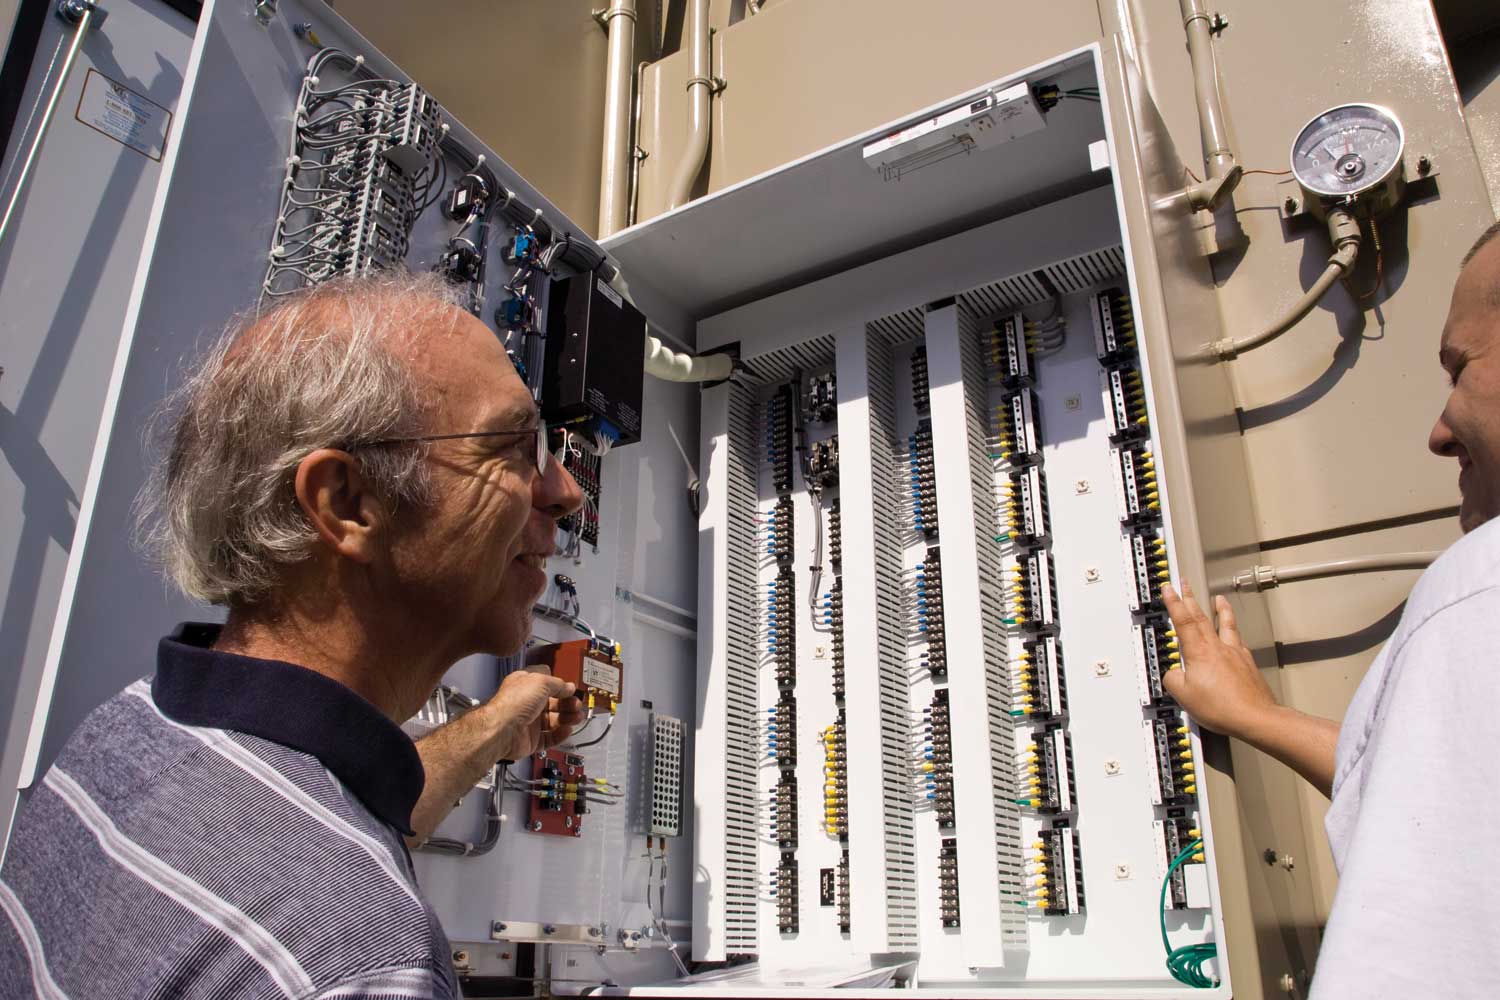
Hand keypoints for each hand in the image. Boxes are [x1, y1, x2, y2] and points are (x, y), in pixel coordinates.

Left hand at [486, 669, 584, 760]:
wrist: (501, 730)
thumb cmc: (512, 704)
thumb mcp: (540, 682)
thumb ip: (557, 684)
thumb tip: (568, 687)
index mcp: (525, 686)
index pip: (547, 683)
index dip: (560, 686)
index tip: (571, 689)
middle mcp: (526, 704)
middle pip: (553, 703)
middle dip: (567, 703)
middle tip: (576, 704)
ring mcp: (529, 722)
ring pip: (554, 721)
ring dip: (567, 718)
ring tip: (576, 717)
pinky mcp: (531, 740)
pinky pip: (550, 738)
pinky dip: (560, 735)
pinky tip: (567, 730)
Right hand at [1160, 583, 1277, 739]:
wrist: (1255, 717)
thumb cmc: (1223, 707)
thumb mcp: (1184, 696)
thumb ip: (1173, 680)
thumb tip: (1174, 674)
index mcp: (1199, 652)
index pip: (1183, 621)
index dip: (1175, 603)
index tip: (1170, 589)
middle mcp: (1218, 648)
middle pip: (1202, 616)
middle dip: (1191, 598)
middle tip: (1186, 584)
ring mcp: (1236, 653)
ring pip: (1226, 624)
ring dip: (1220, 609)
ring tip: (1218, 598)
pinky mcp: (1248, 664)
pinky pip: (1239, 640)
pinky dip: (1234, 632)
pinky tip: (1234, 634)